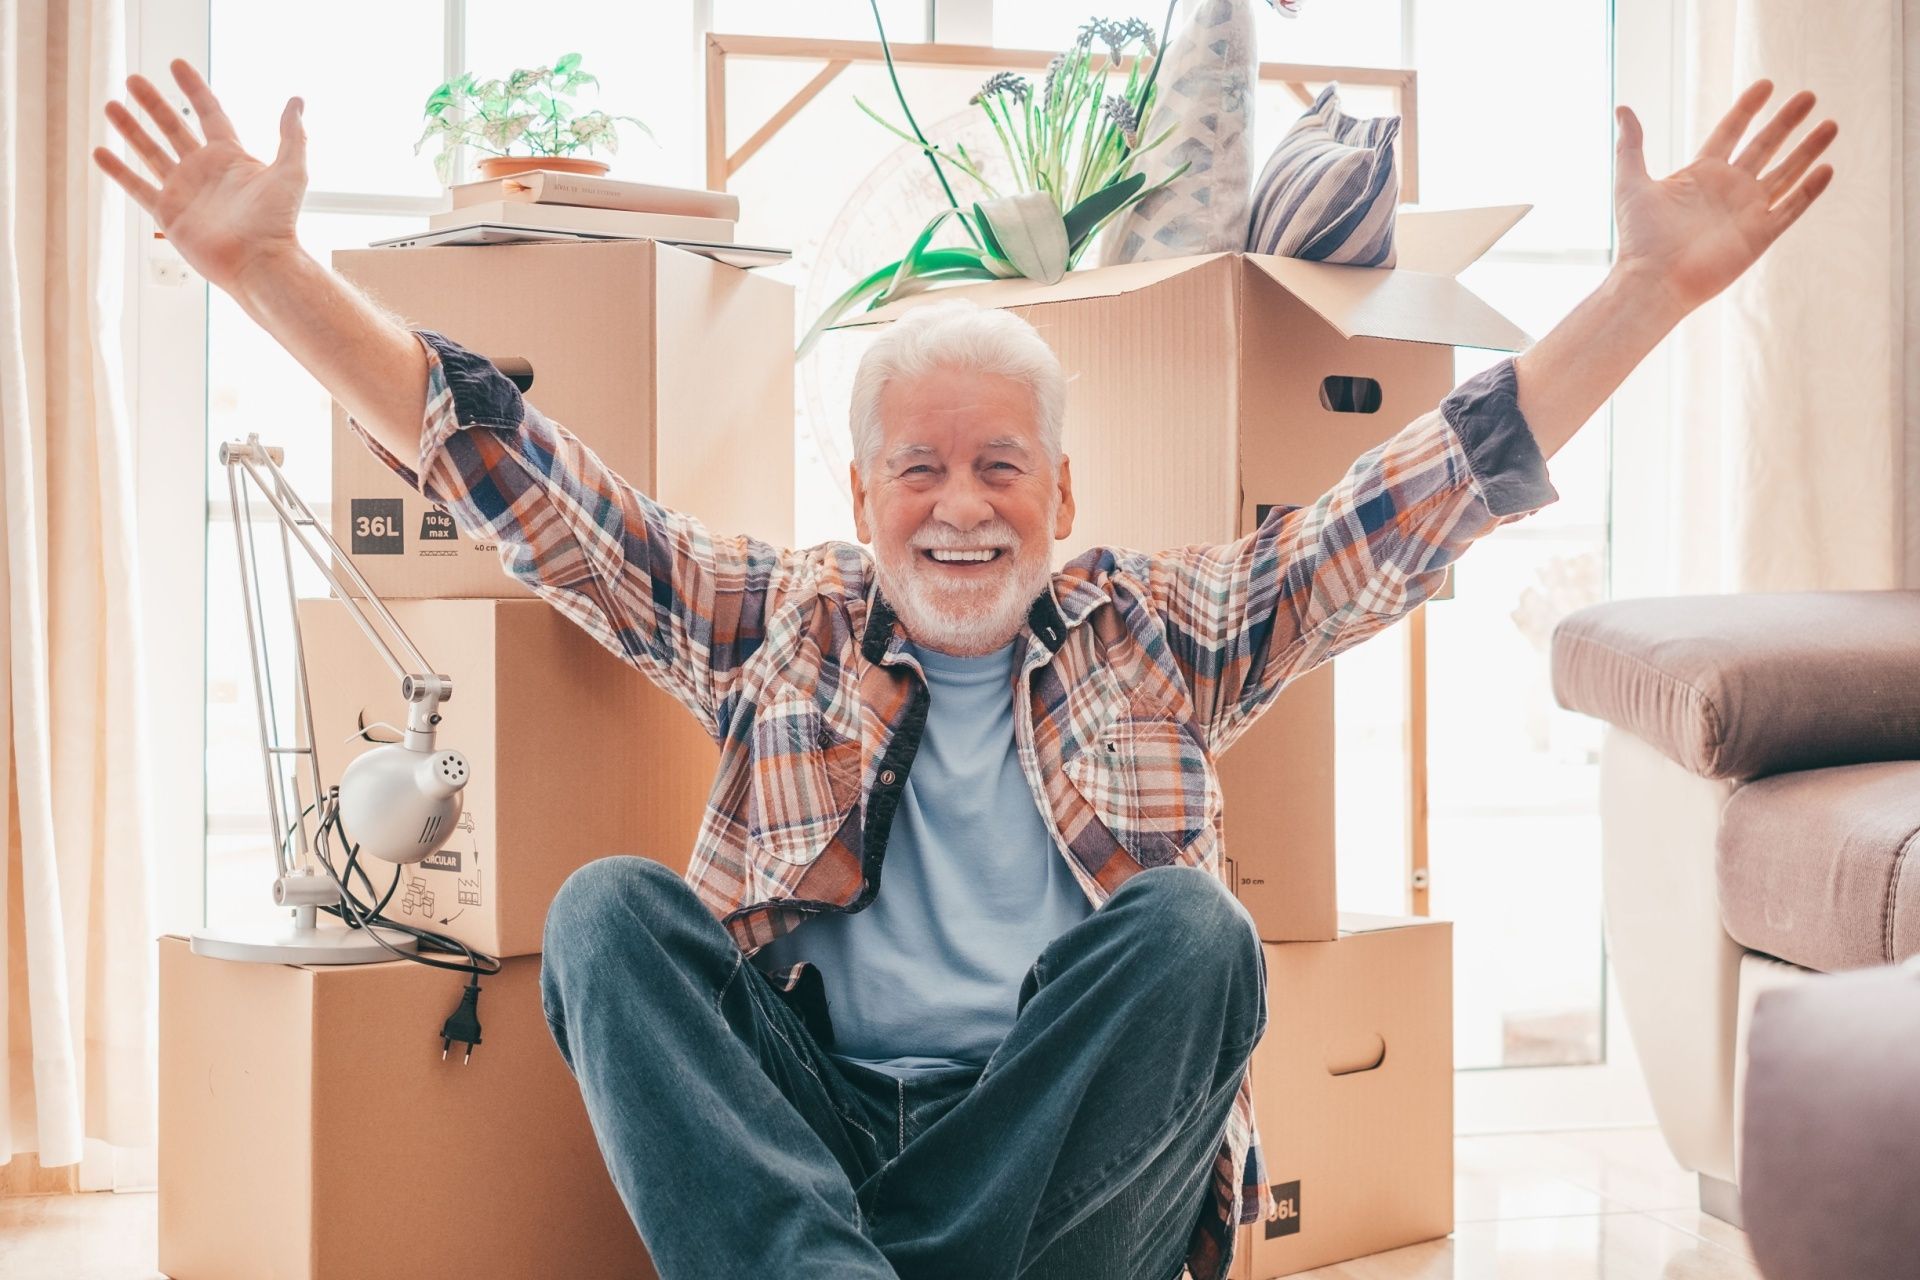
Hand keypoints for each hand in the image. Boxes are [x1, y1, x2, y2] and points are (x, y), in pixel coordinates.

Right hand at [92, 59, 307, 294]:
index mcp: (231, 158)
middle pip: (174, 127)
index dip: (193, 88)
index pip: (209, 113)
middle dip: (154, 103)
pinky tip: (100, 153)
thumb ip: (292, 136)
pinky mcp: (169, 214)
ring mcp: (185, 191)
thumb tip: (296, 101)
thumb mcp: (292, 171)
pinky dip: (117, 170)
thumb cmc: (278, 222)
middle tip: (133, 79)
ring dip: (130, 129)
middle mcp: (205, 171)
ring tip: (111, 105)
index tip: (176, 64)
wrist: (259, 263)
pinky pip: (137, 187)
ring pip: (151, 151)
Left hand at [1613, 79, 1837, 317]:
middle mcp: (1728, 189)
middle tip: (1809, 96)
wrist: (1653, 281)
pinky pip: (1791, 208)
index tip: (1767, 84)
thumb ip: (1631, 146)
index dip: (1748, 108)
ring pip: (1785, 174)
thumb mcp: (1631, 183)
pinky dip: (1809, 190)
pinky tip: (1827, 169)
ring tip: (1831, 124)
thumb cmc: (1639, 237)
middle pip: (1765, 147)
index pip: (1731, 132)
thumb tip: (1622, 108)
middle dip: (1786, 122)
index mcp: (1701, 174)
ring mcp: (1746, 212)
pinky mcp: (1759, 236)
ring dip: (1808, 150)